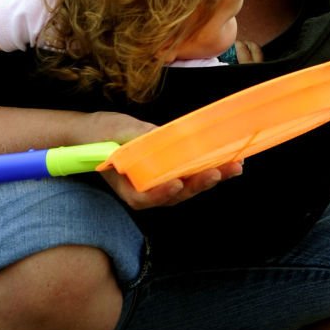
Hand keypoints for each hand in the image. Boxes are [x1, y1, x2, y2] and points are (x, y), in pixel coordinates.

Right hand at [84, 110, 245, 209]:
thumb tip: (162, 137)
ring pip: (187, 187)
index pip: (144, 197)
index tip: (176, 182)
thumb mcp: (116, 132)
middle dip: (198, 184)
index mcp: (126, 187)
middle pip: (174, 194)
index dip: (161, 193)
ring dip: (210, 178)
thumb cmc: (102, 133)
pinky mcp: (170, 171)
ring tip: (233, 167)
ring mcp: (159, 183)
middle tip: (218, 172)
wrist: (97, 131)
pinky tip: (227, 161)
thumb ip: (137, 137)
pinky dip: (208, 169)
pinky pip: (190, 175)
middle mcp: (146, 191)